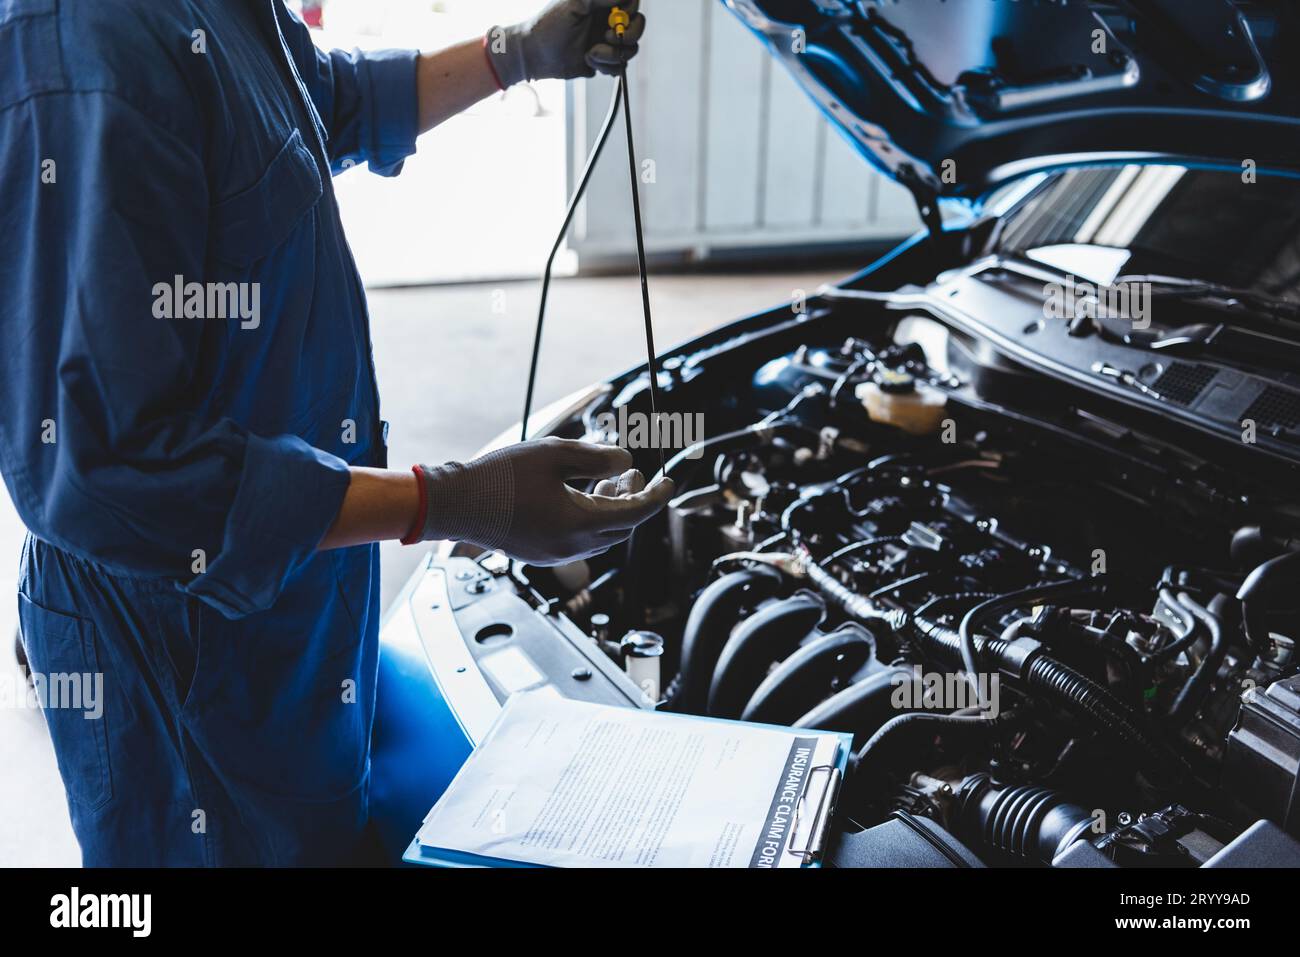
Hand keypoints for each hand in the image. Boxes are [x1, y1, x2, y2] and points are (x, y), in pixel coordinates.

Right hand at [416, 437, 673, 564]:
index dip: (657, 496)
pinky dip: (590, 520)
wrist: (456, 504)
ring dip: (612, 511)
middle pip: (621, 528)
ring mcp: (555, 555)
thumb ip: (598, 459)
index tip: (669, 480)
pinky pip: (579, 541)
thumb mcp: (555, 454)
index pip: (636, 514)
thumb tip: (627, 463)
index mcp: (580, 524)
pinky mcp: (540, 554)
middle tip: (634, 474)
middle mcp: (571, 547)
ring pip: (601, 537)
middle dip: (634, 500)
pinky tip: (579, 496)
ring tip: (607, 483)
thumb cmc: (501, 476)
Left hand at [486, 0, 645, 87]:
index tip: (615, 19)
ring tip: (591, 53)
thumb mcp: (574, 4)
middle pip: (637, 28)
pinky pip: (619, 67)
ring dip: (612, 55)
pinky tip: (590, 61)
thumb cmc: (548, 25)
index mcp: (602, 6)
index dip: (629, 12)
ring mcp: (606, 44)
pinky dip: (607, 67)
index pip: (632, 5)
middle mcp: (607, 23)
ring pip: (629, 51)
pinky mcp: (603, 63)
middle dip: (627, 36)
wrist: (535, 55)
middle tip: (606, 37)